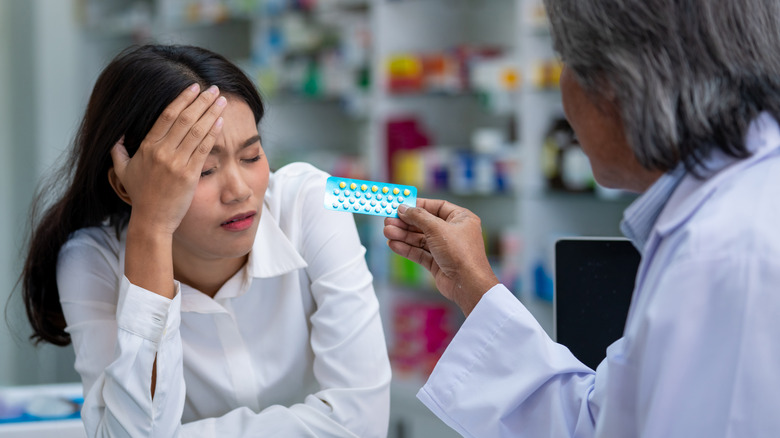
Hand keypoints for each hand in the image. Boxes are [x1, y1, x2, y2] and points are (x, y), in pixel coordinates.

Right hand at [109, 84, 225, 235]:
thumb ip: (118, 151)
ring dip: (211, 113)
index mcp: (147, 147)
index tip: (193, 87)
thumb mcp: (122, 171)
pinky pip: (203, 149)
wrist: (152, 220)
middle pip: (184, 119)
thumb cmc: (140, 196)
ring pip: (196, 131)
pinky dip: (213, 133)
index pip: (166, 115)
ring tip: (222, 100)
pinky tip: (221, 121)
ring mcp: (176, 163)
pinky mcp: (189, 174)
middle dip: (201, 101)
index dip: (181, 99)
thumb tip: (116, 137)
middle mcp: (161, 152)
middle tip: (214, 89)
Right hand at [384, 198, 498, 315]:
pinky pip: (419, 252)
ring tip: (387, 232)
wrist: (467, 284)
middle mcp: (453, 232)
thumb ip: (418, 217)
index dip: (418, 206)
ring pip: (420, 239)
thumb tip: (403, 208)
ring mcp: (445, 248)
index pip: (437, 207)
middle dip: (406, 223)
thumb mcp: (437, 228)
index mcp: (461, 219)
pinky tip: (393, 244)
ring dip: (403, 235)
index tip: (401, 205)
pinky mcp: (438, 262)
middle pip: (425, 223)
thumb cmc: (460, 253)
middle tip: (388, 221)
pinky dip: (406, 248)